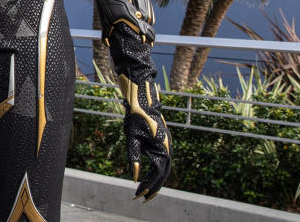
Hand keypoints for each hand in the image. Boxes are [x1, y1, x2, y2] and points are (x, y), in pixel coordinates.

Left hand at [118, 74, 171, 201]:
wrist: (143, 101)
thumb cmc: (136, 118)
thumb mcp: (132, 138)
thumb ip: (134, 158)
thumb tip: (135, 177)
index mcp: (160, 149)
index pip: (156, 175)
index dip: (147, 186)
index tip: (137, 194)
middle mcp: (167, 149)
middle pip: (163, 175)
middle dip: (152, 188)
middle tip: (141, 199)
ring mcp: (167, 146)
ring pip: (165, 169)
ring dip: (157, 181)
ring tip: (146, 192)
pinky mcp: (165, 143)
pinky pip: (164, 161)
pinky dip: (158, 172)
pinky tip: (150, 176)